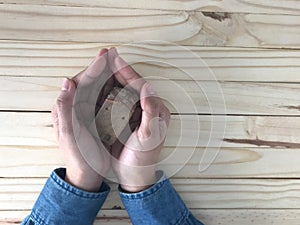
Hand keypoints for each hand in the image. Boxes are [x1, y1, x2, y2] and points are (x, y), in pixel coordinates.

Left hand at [51, 49, 111, 191]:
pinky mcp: (95, 117)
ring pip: (97, 88)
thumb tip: (66, 82)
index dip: (94, 67)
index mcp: (68, 108)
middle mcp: (76, 106)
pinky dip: (110, 88)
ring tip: (116, 62)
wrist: (87, 174)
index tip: (105, 54)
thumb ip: (64, 109)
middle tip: (112, 52)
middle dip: (100, 66)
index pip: (81, 81)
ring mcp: (86, 111)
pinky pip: (103, 98)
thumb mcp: (69, 135)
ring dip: (106, 74)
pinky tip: (118, 83)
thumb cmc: (78, 157)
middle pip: (89, 81)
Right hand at [108, 48, 169, 191]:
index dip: (127, 71)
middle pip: (131, 84)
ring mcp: (136, 114)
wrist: (135, 175)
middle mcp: (147, 109)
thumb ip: (150, 111)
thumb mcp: (149, 136)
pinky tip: (98, 86)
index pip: (140, 85)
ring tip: (101, 66)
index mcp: (156, 110)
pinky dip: (107, 92)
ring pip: (123, 90)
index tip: (114, 59)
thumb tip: (148, 87)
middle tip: (106, 56)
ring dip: (112, 78)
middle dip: (118, 70)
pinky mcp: (126, 120)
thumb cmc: (144, 158)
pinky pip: (116, 101)